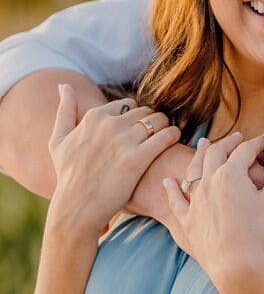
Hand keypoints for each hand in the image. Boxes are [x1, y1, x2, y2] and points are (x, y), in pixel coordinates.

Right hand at [47, 84, 180, 237]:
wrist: (77, 209)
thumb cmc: (68, 176)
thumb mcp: (59, 141)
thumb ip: (65, 110)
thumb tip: (64, 85)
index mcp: (93, 117)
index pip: (128, 104)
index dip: (137, 115)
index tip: (141, 126)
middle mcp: (108, 125)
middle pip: (145, 111)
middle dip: (153, 120)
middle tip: (158, 131)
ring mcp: (123, 141)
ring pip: (157, 120)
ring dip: (165, 125)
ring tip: (168, 134)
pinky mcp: (137, 159)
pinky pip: (165, 136)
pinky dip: (173, 134)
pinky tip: (174, 138)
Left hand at [162, 133, 263, 293]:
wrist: (238, 266)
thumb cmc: (260, 232)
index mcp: (231, 174)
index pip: (245, 150)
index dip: (257, 143)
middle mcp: (209, 182)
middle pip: (217, 153)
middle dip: (229, 142)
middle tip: (238, 138)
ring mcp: (195, 201)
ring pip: (194, 169)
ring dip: (200, 153)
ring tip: (204, 143)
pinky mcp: (187, 220)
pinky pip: (175, 200)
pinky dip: (171, 189)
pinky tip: (168, 181)